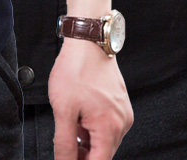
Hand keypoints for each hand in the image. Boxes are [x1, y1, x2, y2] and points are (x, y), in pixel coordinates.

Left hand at [48, 37, 132, 159]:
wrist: (88, 39)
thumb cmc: (76, 68)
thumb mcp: (63, 109)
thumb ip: (64, 143)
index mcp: (110, 128)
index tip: (67, 158)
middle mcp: (122, 122)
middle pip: (102, 153)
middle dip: (82, 153)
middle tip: (64, 138)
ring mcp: (123, 112)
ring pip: (103, 139)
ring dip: (86, 139)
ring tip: (69, 121)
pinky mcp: (120, 103)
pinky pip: (106, 124)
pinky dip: (91, 126)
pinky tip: (78, 113)